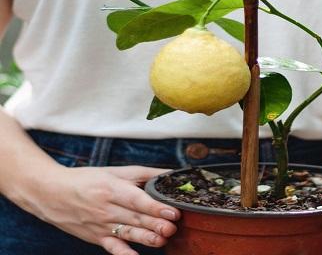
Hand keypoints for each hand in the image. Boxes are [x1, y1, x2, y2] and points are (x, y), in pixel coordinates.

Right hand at [22, 165, 179, 254]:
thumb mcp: (116, 172)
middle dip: (156, 224)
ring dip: (146, 238)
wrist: (51, 194)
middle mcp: (107, 209)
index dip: (156, 207)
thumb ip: (145, 173)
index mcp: (112, 190)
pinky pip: (112, 248)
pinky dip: (124, 254)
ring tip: (163, 239)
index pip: (137, 200)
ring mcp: (101, 226)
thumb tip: (171, 173)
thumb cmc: (87, 180)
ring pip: (128, 234)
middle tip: (173, 227)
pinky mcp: (97, 238)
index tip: (173, 211)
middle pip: (135, 218)